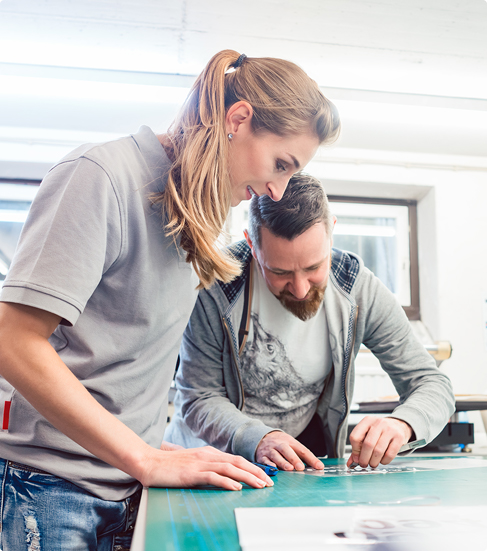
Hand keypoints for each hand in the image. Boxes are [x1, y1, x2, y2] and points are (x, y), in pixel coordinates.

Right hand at [141, 445, 273, 490]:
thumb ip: (207, 467)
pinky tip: (236, 488)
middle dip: (256, 472)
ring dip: (247, 477)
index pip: (236, 459)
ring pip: (230, 468)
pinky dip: (227, 482)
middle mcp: (207, 455)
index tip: (264, 477)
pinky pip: (213, 476)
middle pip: (237, 462)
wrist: (149, 462)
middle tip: (269, 483)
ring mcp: (200, 463)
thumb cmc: (169, 466)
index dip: (252, 467)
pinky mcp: (191, 473)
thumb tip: (223, 477)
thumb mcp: (192, 464)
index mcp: (208, 452)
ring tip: (259, 486)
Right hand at [255, 431, 323, 470]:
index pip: (302, 450)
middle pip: (286, 450)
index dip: (311, 458)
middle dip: (293, 458)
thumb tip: (317, 467)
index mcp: (290, 441)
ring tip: (289, 469)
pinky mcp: (261, 456)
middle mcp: (279, 444)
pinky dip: (269, 465)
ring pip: (275, 455)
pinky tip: (273, 469)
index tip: (319, 467)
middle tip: (300, 467)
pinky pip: (265, 461)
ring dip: (282, 462)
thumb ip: (302, 455)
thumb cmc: (281, 444)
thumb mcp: (291, 444)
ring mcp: (270, 450)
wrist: (261, 437)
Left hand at [347, 417, 412, 468]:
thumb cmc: (380, 431)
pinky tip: (382, 460)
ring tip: (373, 463)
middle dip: (364, 458)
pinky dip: (384, 461)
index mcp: (367, 421)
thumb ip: (358, 447)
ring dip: (374, 461)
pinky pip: (390, 454)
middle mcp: (378, 423)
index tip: (356, 458)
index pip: (355, 437)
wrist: (398, 425)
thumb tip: (351, 463)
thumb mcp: (368, 434)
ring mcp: (390, 429)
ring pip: (378, 450)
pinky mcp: (399, 437)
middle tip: (364, 464)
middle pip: (367, 444)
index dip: (355, 451)